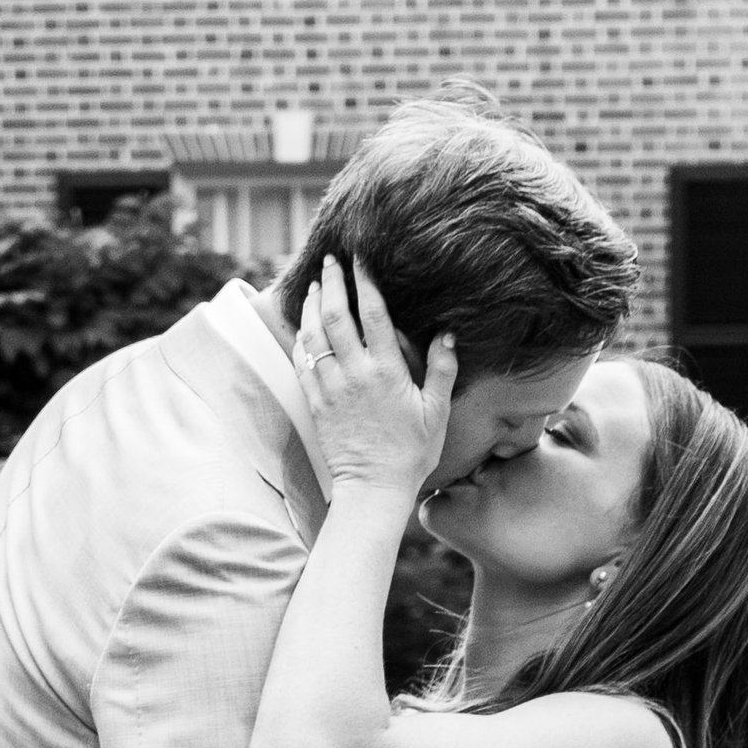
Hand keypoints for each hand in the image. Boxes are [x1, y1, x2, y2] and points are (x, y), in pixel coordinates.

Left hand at [294, 258, 456, 510]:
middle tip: (331, 260)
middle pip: (336, 316)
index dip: (366, 282)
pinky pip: (302, 362)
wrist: (373, 489)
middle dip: (333, 283)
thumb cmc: (411, 453)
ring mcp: (330, 388)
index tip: (361, 258)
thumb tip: (447, 334)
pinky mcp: (315, 403)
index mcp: (387, 371)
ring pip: (314, 335)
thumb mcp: (437, 412)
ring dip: (313, 305)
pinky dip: (300, 339)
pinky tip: (303, 326)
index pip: (373, 314)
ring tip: (317, 285)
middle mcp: (354, 374)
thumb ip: (442, 370)